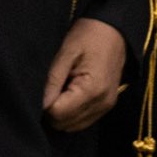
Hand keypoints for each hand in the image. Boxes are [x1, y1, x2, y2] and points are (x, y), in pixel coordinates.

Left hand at [41, 16, 126, 132]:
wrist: (114, 29)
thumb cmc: (88, 36)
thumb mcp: (66, 52)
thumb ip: (53, 80)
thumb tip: (41, 104)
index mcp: (91, 89)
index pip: (58, 114)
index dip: (46, 104)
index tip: (46, 87)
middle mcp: (101, 103)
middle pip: (65, 124)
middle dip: (53, 110)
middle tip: (52, 88)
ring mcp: (106, 107)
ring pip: (73, 127)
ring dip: (62, 114)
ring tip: (62, 89)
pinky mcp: (107, 106)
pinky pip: (84, 121)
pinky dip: (73, 114)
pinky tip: (71, 95)